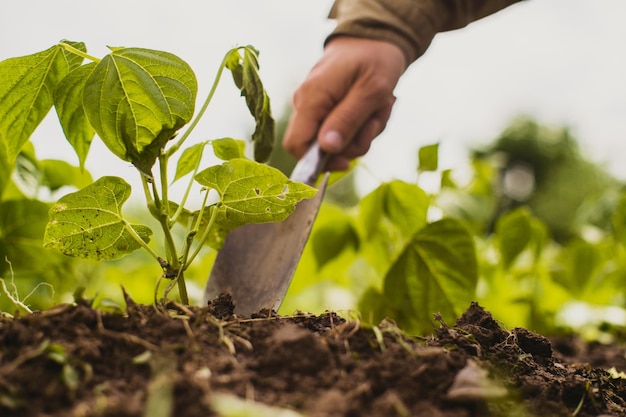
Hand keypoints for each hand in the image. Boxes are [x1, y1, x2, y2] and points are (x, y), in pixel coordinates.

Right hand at [283, 36, 406, 169]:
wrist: (375, 37)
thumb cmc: (375, 59)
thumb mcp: (371, 91)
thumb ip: (347, 120)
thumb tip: (327, 149)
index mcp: (311, 97)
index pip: (296, 144)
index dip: (317, 161)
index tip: (346, 162)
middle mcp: (306, 103)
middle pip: (319, 148)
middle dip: (353, 142)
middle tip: (376, 120)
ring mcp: (315, 106)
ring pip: (336, 141)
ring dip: (364, 132)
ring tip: (380, 106)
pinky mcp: (326, 109)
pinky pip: (342, 130)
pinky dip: (362, 125)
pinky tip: (374, 107)